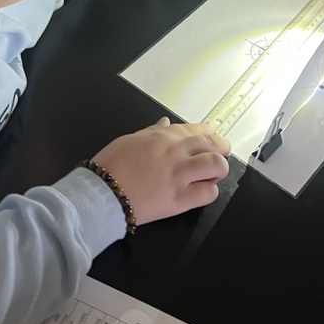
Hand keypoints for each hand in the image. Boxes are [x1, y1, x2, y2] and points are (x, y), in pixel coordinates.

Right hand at [92, 117, 230, 224]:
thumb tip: (165, 124)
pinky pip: (208, 193)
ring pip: (216, 165)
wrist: (101, 192)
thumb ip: (152, 132)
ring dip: (219, 169)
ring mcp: (179, 176)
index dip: (209, 134)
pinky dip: (209, 191)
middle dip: (221, 148)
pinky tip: (202, 190)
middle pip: (212, 145)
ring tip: (213, 174)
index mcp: (163, 136)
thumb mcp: (131, 139)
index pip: (197, 131)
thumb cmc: (111, 165)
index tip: (212, 139)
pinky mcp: (179, 199)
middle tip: (222, 154)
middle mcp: (175, 152)